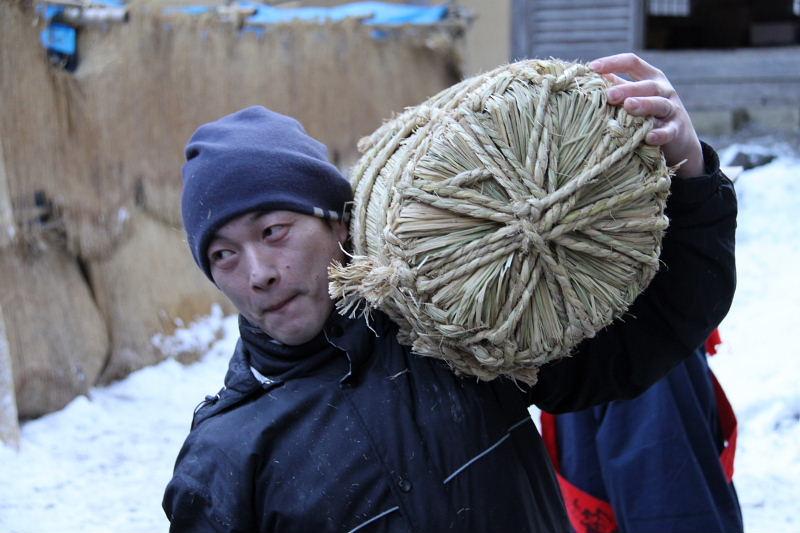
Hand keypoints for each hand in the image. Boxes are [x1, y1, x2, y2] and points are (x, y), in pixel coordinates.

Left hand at [589, 53, 703, 177]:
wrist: (679, 140)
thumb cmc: (647, 114)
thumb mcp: (634, 96)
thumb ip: (616, 86)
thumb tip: (586, 78)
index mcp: (649, 77)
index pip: (632, 62)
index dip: (613, 62)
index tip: (592, 67)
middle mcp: (663, 90)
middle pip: (646, 85)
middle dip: (627, 89)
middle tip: (609, 95)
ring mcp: (672, 109)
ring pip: (659, 104)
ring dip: (644, 105)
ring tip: (628, 106)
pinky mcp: (676, 130)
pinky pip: (668, 131)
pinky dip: (660, 134)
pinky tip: (649, 137)